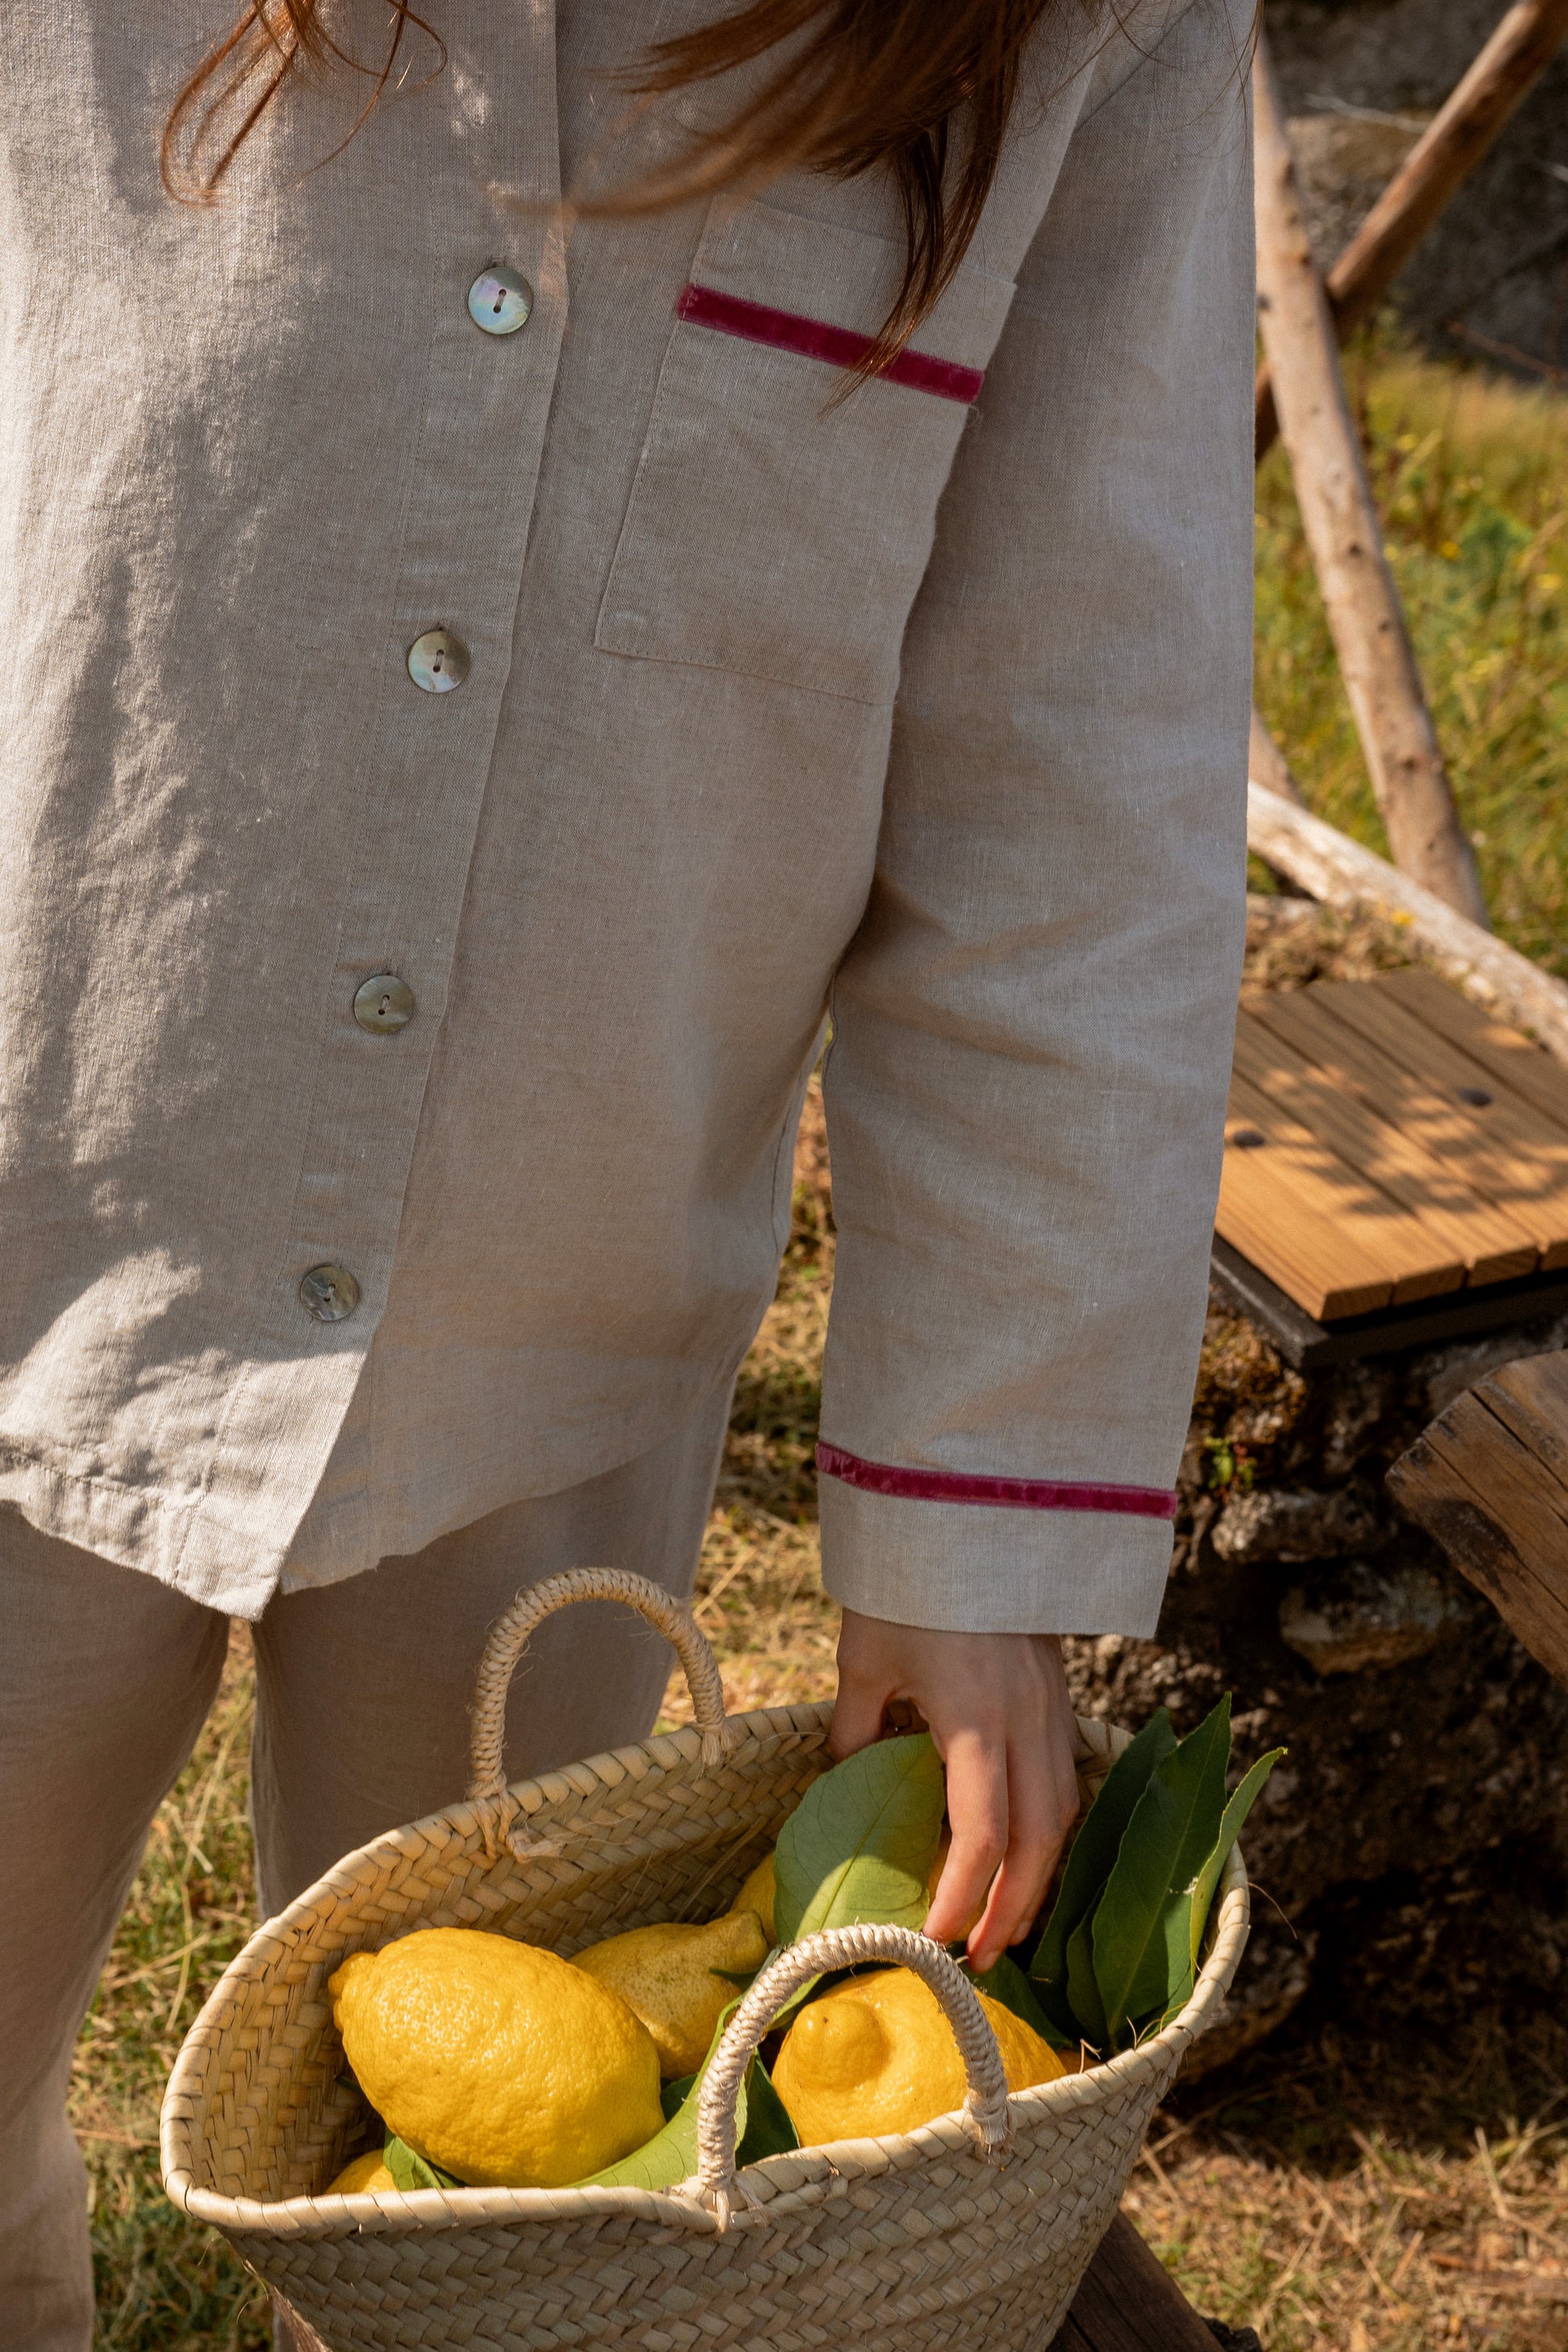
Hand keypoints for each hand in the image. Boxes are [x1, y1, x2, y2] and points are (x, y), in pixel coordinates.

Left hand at [830, 1609, 1081, 1971]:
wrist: (967, 1511)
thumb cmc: (906, 1583)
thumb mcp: (865, 1659)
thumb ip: (856, 1730)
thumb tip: (845, 1785)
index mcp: (975, 1718)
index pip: (981, 1836)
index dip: (961, 1899)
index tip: (931, 1940)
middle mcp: (1026, 1721)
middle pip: (1039, 1841)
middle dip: (1013, 1909)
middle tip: (979, 1957)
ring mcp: (1052, 1706)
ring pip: (1064, 1813)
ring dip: (1038, 1875)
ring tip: (1004, 1921)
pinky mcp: (1059, 1693)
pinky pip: (1067, 1777)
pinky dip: (1051, 1828)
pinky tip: (1027, 1851)